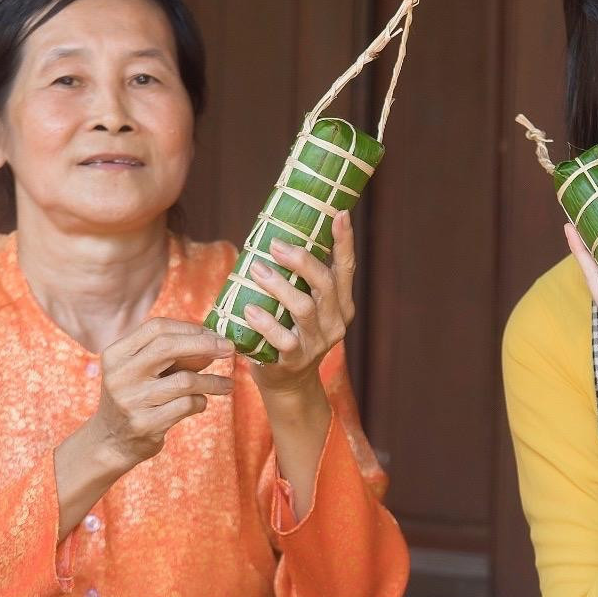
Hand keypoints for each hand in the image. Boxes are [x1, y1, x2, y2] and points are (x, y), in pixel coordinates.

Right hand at [91, 318, 232, 468]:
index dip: (189, 328)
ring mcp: (131, 400)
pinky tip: (201, 402)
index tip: (213, 334)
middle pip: (168, 346)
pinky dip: (201, 402)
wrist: (112, 441)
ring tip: (227, 385)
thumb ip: (174, 356)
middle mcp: (120, 375)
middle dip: (205, 345)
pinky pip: (187, 405)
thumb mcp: (144, 371)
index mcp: (116, 354)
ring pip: (185, 380)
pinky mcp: (145, 424)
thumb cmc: (136, 398)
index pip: (156, 328)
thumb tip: (214, 342)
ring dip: (212, 381)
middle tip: (228, 349)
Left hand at [243, 210, 355, 398]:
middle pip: (324, 283)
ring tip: (257, 270)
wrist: (288, 383)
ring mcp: (317, 342)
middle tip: (274, 244)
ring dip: (279, 285)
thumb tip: (275, 235)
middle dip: (300, 260)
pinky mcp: (295, 360)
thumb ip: (298, 279)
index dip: (344, 240)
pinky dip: (265, 322)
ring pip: (304, 307)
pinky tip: (251, 310)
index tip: (339, 213)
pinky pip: (283, 338)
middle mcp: (335, 321)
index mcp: (341, 303)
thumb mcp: (303, 304)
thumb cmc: (290, 330)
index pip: (346, 267)